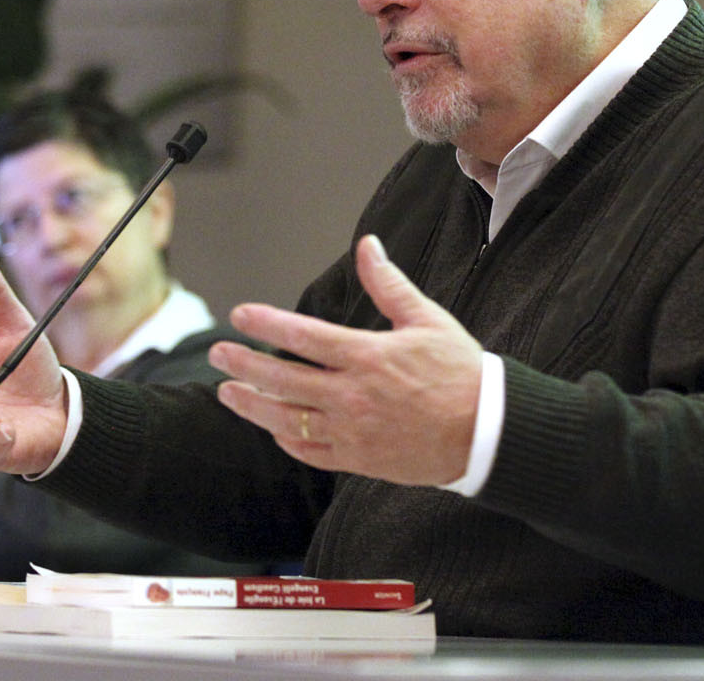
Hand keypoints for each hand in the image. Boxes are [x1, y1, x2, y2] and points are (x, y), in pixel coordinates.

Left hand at [208, 234, 484, 485]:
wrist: (487, 432)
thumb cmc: (460, 372)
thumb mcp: (428, 319)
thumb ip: (389, 284)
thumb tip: (368, 244)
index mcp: (369, 356)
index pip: (304, 337)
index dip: (267, 323)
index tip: (239, 315)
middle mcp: (354, 395)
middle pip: (284, 380)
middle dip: (244, 365)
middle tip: (216, 353)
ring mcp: (354, 432)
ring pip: (289, 420)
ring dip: (253, 406)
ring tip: (228, 392)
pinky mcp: (360, 459)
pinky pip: (312, 452)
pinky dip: (287, 440)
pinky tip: (272, 428)